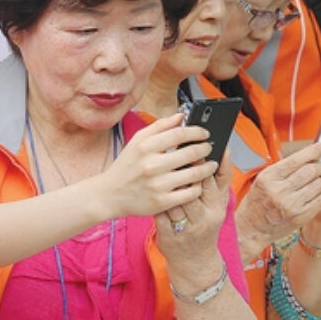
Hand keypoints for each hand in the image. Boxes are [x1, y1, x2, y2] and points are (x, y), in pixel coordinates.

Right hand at [99, 113, 217, 217]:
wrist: (109, 194)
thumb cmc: (126, 165)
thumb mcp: (137, 141)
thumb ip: (159, 126)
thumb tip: (181, 116)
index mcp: (145, 146)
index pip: (179, 134)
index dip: (197, 132)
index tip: (205, 133)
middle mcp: (151, 165)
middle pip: (190, 153)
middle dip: (205, 149)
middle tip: (209, 148)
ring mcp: (157, 185)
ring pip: (194, 174)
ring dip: (207, 168)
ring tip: (211, 165)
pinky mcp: (162, 202)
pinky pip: (190, 193)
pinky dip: (198, 186)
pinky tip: (199, 182)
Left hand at [156, 153, 231, 272]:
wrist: (195, 261)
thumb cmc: (207, 225)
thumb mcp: (220, 203)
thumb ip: (222, 177)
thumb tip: (225, 149)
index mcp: (216, 207)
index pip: (210, 180)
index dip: (202, 162)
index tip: (196, 145)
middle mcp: (202, 218)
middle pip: (191, 189)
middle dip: (182, 171)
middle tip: (174, 152)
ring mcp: (185, 228)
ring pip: (173, 199)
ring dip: (166, 183)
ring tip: (160, 165)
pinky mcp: (168, 235)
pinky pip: (159, 212)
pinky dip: (155, 199)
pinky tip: (151, 186)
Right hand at [234, 141, 320, 260]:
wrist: (253, 228)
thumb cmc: (258, 202)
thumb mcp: (264, 179)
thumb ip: (283, 168)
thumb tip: (306, 156)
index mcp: (269, 177)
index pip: (296, 160)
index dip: (312, 151)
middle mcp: (280, 191)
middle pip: (311, 171)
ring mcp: (291, 205)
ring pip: (318, 184)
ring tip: (317, 180)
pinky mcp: (300, 217)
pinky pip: (320, 200)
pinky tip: (316, 192)